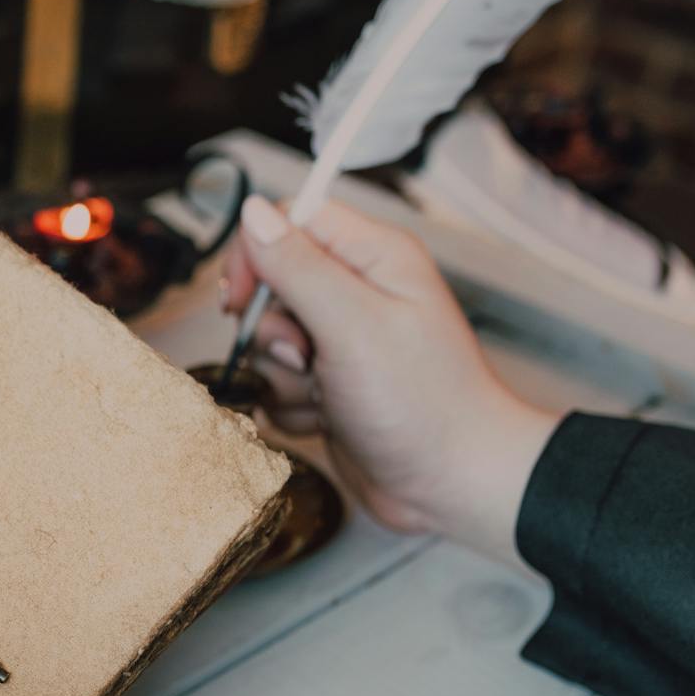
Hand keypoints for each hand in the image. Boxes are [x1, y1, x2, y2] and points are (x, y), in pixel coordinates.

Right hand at [221, 196, 559, 566]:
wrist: (452, 484)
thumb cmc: (423, 403)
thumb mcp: (353, 324)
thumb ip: (298, 266)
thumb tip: (253, 211)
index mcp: (374, 258)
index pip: (290, 222)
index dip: (257, 254)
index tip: (242, 298)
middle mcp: (357, 294)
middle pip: (271, 287)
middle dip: (271, 331)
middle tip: (304, 357)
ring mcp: (342, 343)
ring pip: (269, 343)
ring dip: (283, 377)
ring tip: (326, 396)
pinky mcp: (329, 386)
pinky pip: (278, 386)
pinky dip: (292, 407)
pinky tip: (326, 420)